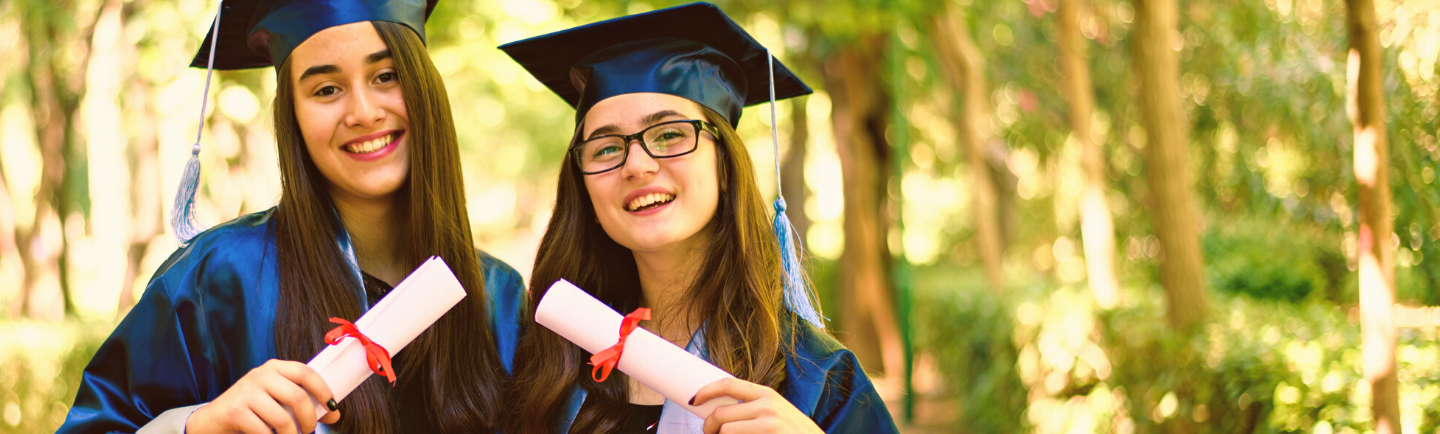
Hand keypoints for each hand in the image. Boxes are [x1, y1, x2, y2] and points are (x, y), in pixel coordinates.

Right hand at [185, 360, 340, 433]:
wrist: (212, 422)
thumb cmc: (251, 411)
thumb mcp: (276, 400)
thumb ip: (302, 403)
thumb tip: (335, 413)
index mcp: (274, 368)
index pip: (306, 372)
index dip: (324, 390)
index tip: (332, 408)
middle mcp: (260, 375)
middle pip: (297, 397)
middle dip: (309, 420)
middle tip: (309, 432)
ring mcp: (246, 392)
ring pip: (282, 419)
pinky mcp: (235, 411)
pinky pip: (264, 431)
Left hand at [693, 378, 823, 433]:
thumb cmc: (791, 429)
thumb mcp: (775, 410)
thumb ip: (752, 405)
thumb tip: (719, 407)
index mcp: (765, 394)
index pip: (728, 384)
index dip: (706, 391)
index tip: (694, 399)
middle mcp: (767, 405)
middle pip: (721, 413)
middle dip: (708, 425)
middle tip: (708, 432)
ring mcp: (769, 424)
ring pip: (726, 430)